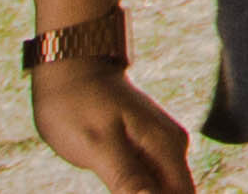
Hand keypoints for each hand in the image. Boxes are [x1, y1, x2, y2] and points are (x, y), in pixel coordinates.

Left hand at [33, 57, 195, 193]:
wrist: (69, 67)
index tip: (124, 191)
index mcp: (167, 147)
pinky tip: (117, 185)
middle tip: (113, 186)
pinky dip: (138, 190)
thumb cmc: (77, 105)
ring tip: (110, 177)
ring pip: (165, 188)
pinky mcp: (146, 146)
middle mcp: (173, 146)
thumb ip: (128, 179)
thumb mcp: (98, 146)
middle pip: (178, 193)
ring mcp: (161, 144)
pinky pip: (152, 179)